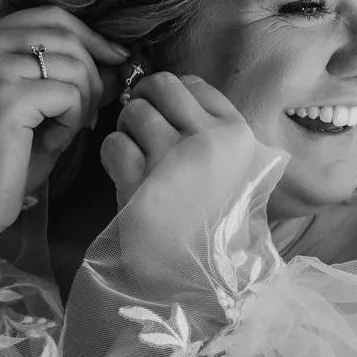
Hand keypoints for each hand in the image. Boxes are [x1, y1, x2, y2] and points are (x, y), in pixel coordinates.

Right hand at [0, 7, 127, 236]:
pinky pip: (69, 95)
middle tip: (86, 114)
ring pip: (74, 65)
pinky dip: (71, 123)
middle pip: (66, 36)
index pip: (50, 16)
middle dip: (92, 76)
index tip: (116, 58)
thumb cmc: (1, 162)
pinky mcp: (4, 96)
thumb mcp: (41, 107)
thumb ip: (73, 76)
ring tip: (56, 132)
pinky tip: (48, 142)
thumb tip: (118, 57)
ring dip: (80, 105)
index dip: (90, 36)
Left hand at [100, 70, 263, 216]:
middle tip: (142, 124)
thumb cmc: (224, 221)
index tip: (168, 114)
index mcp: (237, 134)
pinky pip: (113, 143)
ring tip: (136, 151)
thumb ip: (221, 132)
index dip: (173, 95)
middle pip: (161, 87)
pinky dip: (112, 154)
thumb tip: (182, 92)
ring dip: (128, 128)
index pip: (193, 84)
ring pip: (134, 112)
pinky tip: (123, 171)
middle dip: (146, 101)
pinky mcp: (140, 184)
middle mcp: (207, 141)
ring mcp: (172, 161)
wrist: (206, 273)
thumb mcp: (244, 170)